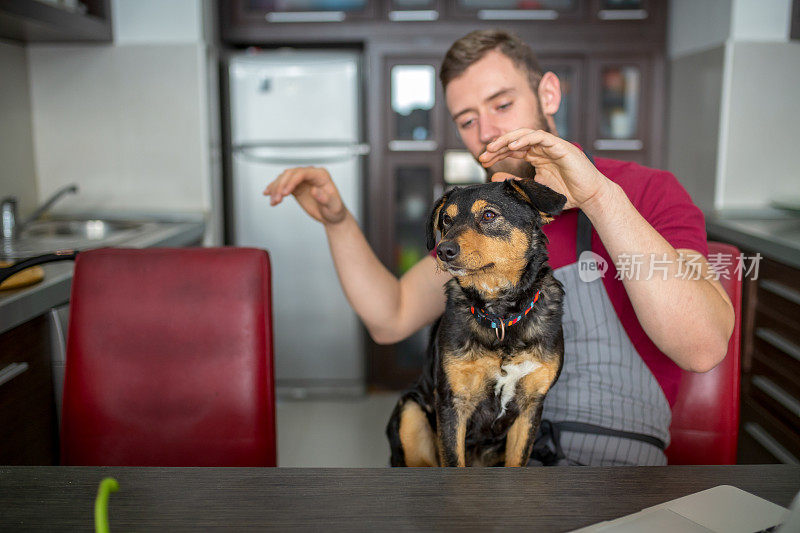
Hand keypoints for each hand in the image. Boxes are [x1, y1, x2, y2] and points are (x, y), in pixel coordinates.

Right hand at [263, 166, 346, 224]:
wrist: (332, 216)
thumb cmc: (335, 210)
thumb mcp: (333, 206)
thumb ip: (325, 198)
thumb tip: (314, 190)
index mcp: (321, 175)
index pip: (303, 173)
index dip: (292, 181)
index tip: (285, 192)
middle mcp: (311, 175)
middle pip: (291, 174)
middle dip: (281, 185)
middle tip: (277, 198)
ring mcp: (302, 180)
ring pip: (284, 178)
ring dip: (276, 188)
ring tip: (273, 201)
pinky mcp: (296, 187)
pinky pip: (283, 184)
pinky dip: (275, 189)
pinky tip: (268, 193)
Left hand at [479, 129, 608, 209]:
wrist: (588, 197)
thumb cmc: (565, 193)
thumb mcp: (533, 188)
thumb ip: (516, 181)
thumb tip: (493, 177)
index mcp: (536, 157)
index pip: (512, 150)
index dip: (496, 153)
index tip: (482, 160)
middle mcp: (542, 149)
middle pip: (516, 140)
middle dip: (498, 145)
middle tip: (484, 153)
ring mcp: (551, 146)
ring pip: (526, 134)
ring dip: (508, 139)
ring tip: (494, 147)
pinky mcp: (560, 146)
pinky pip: (540, 136)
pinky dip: (525, 138)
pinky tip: (513, 145)